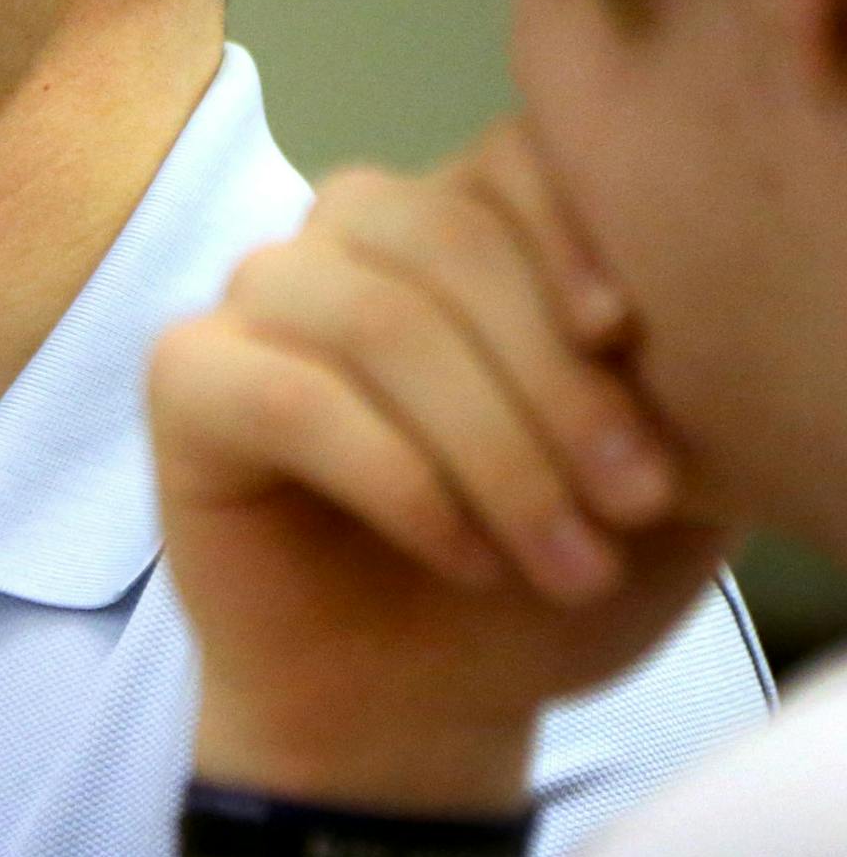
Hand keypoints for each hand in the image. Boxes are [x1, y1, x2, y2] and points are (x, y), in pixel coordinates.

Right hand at [149, 120, 733, 813]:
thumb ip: (671, 383)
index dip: (572, 230)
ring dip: (487, 449)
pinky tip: (461, 554)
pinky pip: (290, 395)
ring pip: (372, 319)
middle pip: (443, 235)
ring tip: (561, 559)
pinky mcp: (185, 375)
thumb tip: (655, 325)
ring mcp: (255, 294)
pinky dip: (394, 479)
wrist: (413, 700)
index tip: (629, 338)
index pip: (509, 156)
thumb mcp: (647, 476)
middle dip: (550, 381)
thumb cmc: (531, 571)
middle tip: (630, 504)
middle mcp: (349, 235)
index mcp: (459, 221)